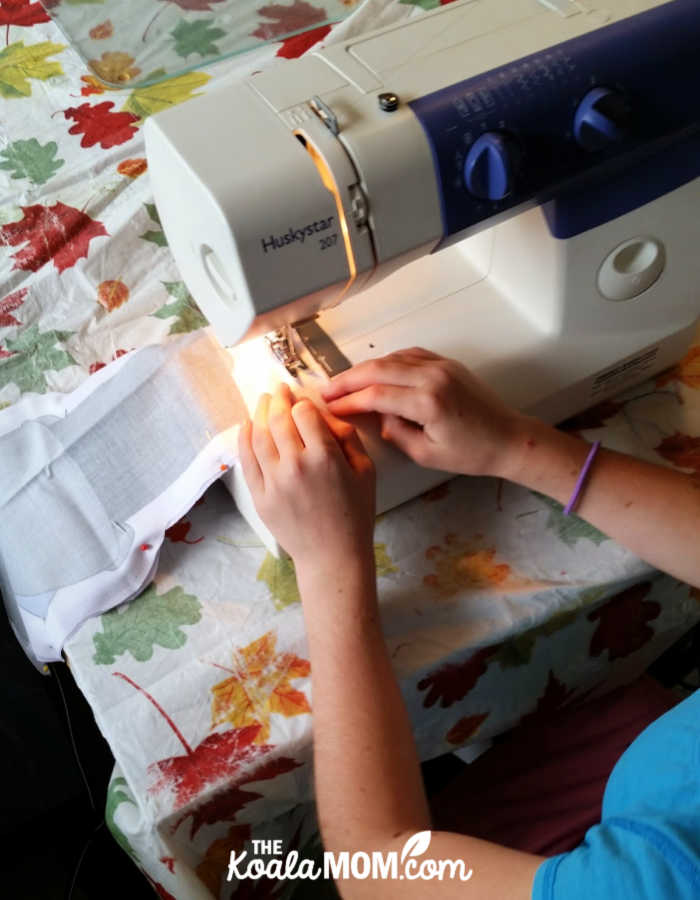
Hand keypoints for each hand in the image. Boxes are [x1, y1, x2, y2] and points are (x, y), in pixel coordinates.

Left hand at [238, 383, 375, 574]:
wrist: (333, 556)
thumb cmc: (355, 513)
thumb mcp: (366, 470)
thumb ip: (346, 436)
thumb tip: (322, 413)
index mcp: (325, 457)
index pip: (304, 413)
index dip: (302, 404)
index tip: (302, 403)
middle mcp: (295, 465)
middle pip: (278, 419)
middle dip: (277, 399)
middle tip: (278, 390)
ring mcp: (273, 481)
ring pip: (259, 435)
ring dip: (259, 412)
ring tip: (263, 401)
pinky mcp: (259, 496)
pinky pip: (246, 460)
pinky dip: (244, 438)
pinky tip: (246, 424)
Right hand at [321, 347, 526, 477]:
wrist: (507, 438)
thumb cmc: (472, 452)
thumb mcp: (427, 454)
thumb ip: (396, 433)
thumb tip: (377, 416)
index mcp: (428, 403)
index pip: (376, 396)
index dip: (349, 401)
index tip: (331, 407)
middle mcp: (433, 377)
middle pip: (377, 370)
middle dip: (348, 379)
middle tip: (327, 390)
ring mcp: (441, 366)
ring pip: (391, 359)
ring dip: (364, 369)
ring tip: (344, 382)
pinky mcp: (446, 363)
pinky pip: (408, 355)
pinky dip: (387, 362)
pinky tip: (374, 372)